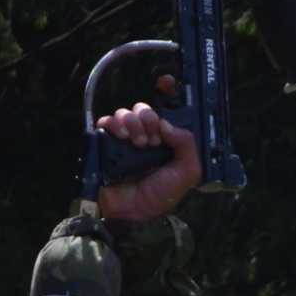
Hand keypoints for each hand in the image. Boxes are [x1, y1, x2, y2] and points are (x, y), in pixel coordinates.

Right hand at [94, 79, 201, 223]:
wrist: (133, 213)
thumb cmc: (159, 196)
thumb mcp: (187, 172)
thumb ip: (188, 145)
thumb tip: (168, 124)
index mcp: (166, 141)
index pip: (166, 110)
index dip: (166, 92)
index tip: (165, 82)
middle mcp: (146, 137)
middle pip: (145, 109)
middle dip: (150, 118)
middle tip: (153, 138)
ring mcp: (125, 140)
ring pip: (127, 113)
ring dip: (134, 122)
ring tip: (139, 143)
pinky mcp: (107, 143)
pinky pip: (107, 122)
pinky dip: (115, 124)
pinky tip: (123, 137)